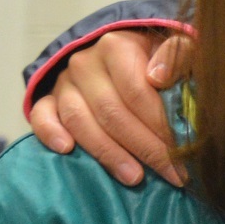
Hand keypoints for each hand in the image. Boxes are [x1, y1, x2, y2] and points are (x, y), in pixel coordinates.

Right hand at [27, 27, 186, 187]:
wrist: (121, 48)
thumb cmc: (156, 54)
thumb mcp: (175, 47)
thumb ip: (177, 54)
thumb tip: (159, 77)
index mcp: (116, 47)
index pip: (137, 92)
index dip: (160, 124)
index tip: (183, 150)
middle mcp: (85, 63)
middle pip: (111, 112)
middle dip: (144, 147)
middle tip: (171, 173)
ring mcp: (63, 82)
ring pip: (80, 120)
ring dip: (108, 153)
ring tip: (135, 177)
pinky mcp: (48, 99)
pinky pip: (42, 116)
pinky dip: (50, 133)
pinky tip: (66, 150)